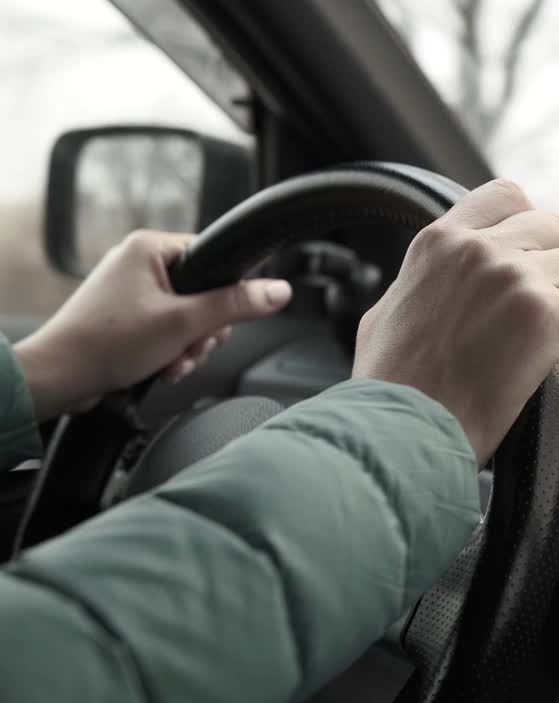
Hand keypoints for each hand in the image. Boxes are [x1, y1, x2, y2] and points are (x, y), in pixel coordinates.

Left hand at [15, 231, 292, 419]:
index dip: (226, 292)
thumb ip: (236, 305)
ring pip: (189, 316)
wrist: (58, 378)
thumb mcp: (184, 323)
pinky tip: (164, 366)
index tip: (221, 318)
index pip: (213, 258)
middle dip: (205, 330)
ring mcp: (132, 291)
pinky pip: (169, 329)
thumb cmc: (105, 344)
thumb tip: (278, 291)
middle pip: (205, 292)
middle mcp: (140, 263)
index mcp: (150, 247)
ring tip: (173, 362)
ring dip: (190, 346)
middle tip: (191, 345)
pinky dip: (173, 350)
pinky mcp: (128, 317)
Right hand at [352, 179, 558, 461]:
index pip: (506, 195)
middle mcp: (480, 250)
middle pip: (554, 226)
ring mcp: (515, 278)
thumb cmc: (392, 386)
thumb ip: (428, 279)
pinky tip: (552, 363)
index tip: (526, 257)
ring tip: (542, 342)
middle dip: (554, 267)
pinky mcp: (545, 316)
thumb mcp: (390, 308)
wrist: (402, 431)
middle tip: (535, 309)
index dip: (527, 225)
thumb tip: (441, 279)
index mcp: (440, 241)